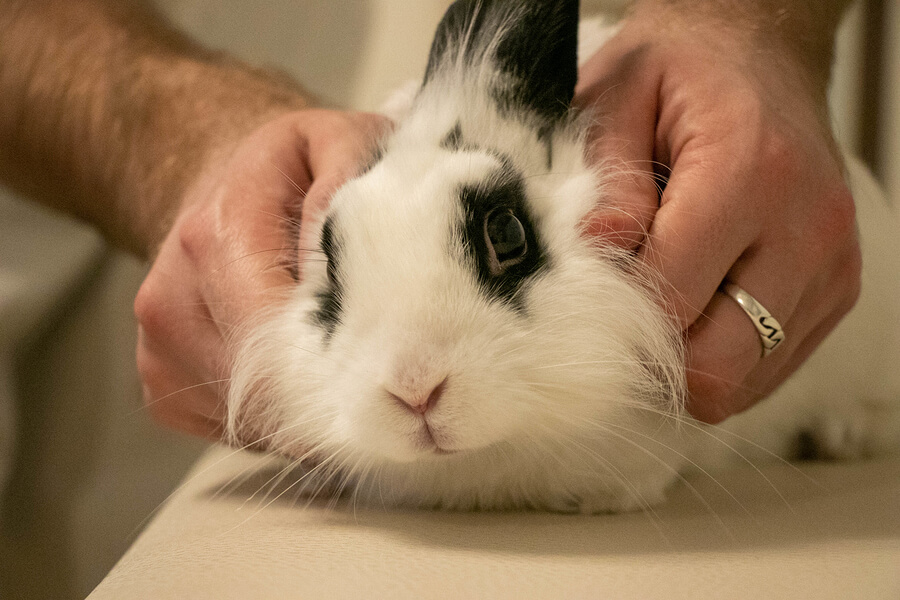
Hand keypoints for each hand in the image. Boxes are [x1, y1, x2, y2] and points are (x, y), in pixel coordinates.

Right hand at [134, 109, 387, 440]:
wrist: (224, 188)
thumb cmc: (297, 173)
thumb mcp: (343, 144)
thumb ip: (356, 182)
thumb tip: (363, 248)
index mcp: (217, 235)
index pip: (272, 330)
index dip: (340, 363)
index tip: (397, 374)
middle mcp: (171, 295)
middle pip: (263, 389)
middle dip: (337, 399)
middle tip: (395, 389)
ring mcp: (159, 343)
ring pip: (253, 419)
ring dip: (310, 412)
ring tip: (347, 366)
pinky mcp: (159, 378)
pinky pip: (233, 429)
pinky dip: (279, 418)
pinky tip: (300, 372)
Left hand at [575, 5, 860, 422]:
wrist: (760, 52)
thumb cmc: (683, 71)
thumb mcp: (619, 97)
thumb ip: (609, 182)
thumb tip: (598, 256)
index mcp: (748, 174)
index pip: (676, 300)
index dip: (616, 320)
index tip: (584, 303)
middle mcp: (807, 227)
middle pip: (721, 362)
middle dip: (655, 360)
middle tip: (615, 322)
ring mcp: (832, 264)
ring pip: (749, 378)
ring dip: (690, 362)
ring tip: (661, 305)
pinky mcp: (838, 287)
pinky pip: (773, 365)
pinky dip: (726, 357)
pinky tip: (698, 307)